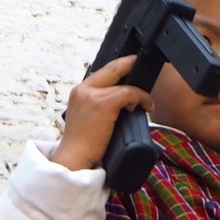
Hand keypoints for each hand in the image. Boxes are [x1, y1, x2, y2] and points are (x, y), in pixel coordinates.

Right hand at [52, 54, 151, 170]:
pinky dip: (141, 99)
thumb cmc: (84, 143)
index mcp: (79, 91)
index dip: (118, 67)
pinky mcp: (103, 104)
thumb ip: (100, 105)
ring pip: (123, 83)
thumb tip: (122, 102)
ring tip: (146, 104)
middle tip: (140, 64)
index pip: (101, 72)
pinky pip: (129, 93)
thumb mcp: (88, 117)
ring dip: (139, 92)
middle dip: (129, 63)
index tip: (131, 66)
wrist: (74, 156)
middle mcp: (83, 89)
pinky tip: (144, 108)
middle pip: (111, 68)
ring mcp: (92, 95)